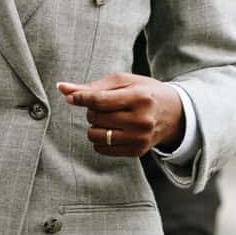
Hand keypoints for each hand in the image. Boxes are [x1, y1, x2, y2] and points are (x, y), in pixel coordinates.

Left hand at [57, 73, 185, 158]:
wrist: (174, 113)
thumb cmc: (144, 92)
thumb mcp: (124, 82)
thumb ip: (92, 86)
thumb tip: (61, 88)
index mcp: (140, 97)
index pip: (100, 101)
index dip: (81, 99)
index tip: (70, 98)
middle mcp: (141, 120)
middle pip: (96, 117)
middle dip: (92, 110)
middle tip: (106, 106)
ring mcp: (140, 138)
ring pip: (96, 135)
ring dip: (94, 126)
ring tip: (108, 119)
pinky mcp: (137, 151)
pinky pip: (102, 149)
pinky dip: (100, 140)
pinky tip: (112, 131)